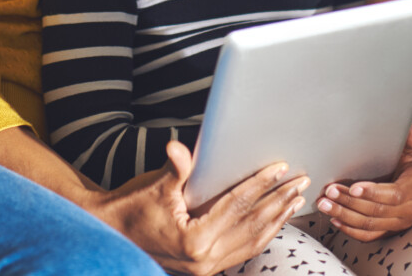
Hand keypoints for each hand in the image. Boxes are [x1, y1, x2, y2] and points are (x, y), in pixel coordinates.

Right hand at [91, 140, 308, 275]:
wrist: (110, 233)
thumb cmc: (132, 208)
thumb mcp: (154, 187)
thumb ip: (175, 169)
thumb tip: (178, 148)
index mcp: (193, 241)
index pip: (236, 207)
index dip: (259, 184)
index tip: (280, 167)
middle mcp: (204, 260)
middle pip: (252, 225)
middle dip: (278, 201)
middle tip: (301, 180)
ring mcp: (206, 267)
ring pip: (253, 242)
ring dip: (277, 219)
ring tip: (297, 198)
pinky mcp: (206, 267)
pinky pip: (244, 250)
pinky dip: (263, 234)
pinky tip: (277, 219)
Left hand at [315, 125, 411, 241]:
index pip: (394, 195)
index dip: (373, 192)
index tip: (353, 187)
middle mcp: (409, 210)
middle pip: (376, 211)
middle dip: (350, 202)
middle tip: (329, 192)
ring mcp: (399, 223)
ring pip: (369, 225)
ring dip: (345, 216)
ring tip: (325, 205)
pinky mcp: (390, 230)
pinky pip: (369, 236)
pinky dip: (351, 230)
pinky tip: (335, 220)